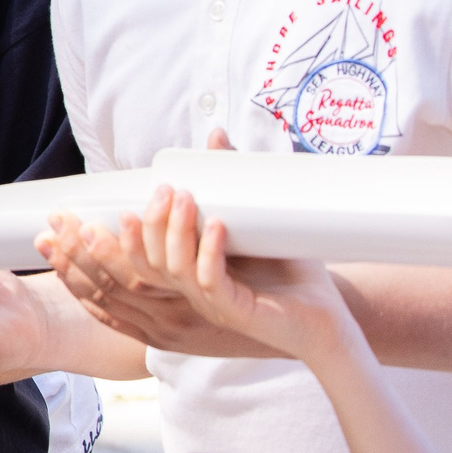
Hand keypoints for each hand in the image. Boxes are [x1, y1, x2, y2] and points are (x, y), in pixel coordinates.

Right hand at [136, 188, 352, 361]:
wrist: (331, 318)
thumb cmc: (293, 270)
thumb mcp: (257, 223)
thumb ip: (233, 186)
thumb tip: (215, 135)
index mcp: (190, 275)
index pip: (143, 261)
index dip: (123, 239)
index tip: (120, 207)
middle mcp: (194, 292)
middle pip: (150, 264)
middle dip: (149, 226)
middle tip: (164, 191)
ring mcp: (214, 303)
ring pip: (176, 269)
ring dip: (177, 231)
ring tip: (186, 199)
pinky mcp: (238, 312)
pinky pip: (212, 281)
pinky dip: (210, 251)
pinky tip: (217, 226)